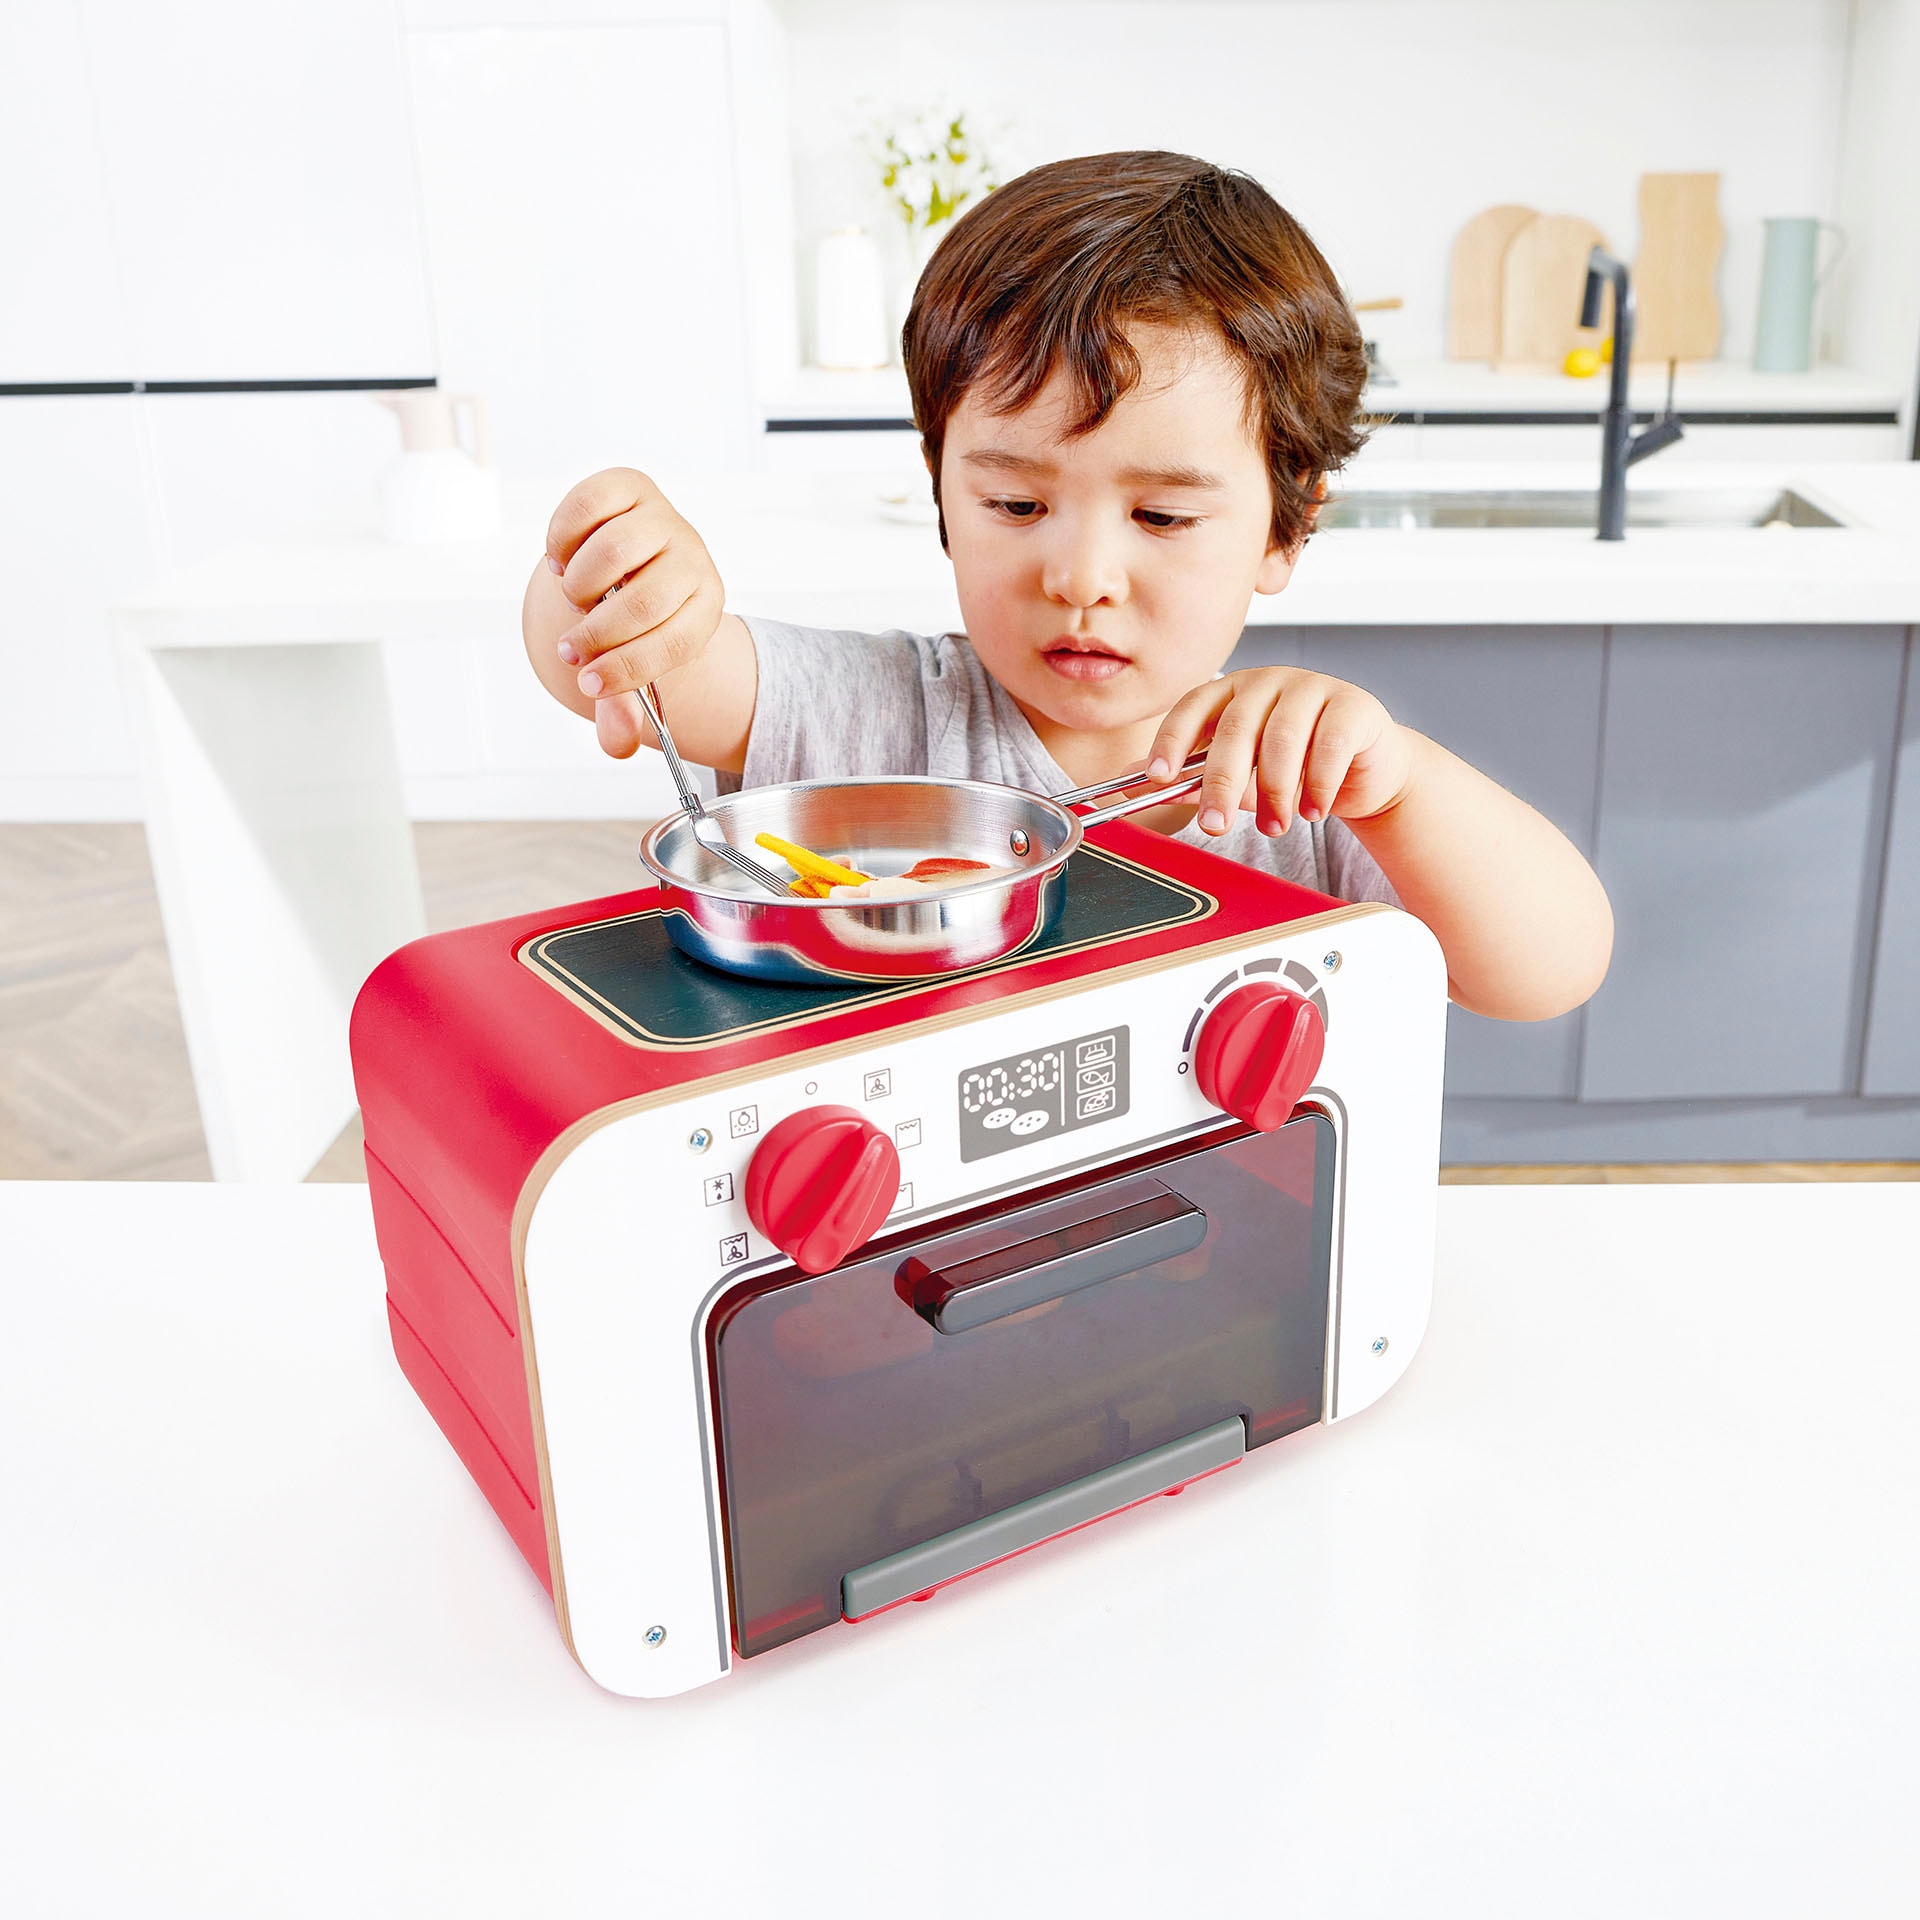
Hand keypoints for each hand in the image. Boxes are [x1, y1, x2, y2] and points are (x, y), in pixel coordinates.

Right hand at [544, 468, 725, 757]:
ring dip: (580, 586)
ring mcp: (662, 518)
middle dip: (598, 634)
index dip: (627, 669)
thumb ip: (622, 705)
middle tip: (572, 648)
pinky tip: (563, 559)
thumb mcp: (632, 660)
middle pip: (646, 599)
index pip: (676, 641)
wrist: (628, 558)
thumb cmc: (631, 616)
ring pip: (616, 551)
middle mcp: (692, 558)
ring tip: (574, 599)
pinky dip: (563, 539)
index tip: (588, 686)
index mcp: (705, 605)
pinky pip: (589, 505)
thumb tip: (616, 747)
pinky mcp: (629, 486)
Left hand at [1146, 667, 1415, 836]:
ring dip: (1274, 793)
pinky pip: (1329, 745)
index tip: (1157, 777)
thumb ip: (1189, 779)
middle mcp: (1268, 682)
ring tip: (1273, 827)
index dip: (1172, 740)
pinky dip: (1317, 785)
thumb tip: (1127, 787)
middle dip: (1220, 784)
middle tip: (1214, 826)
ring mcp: (1313, 687)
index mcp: (1232, 691)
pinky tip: (1313, 810)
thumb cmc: (1294, 767)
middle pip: (1235, 730)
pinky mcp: (1353, 706)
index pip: (1192, 707)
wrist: (1363, 771)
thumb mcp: (1236, 776)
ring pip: (1282, 740)